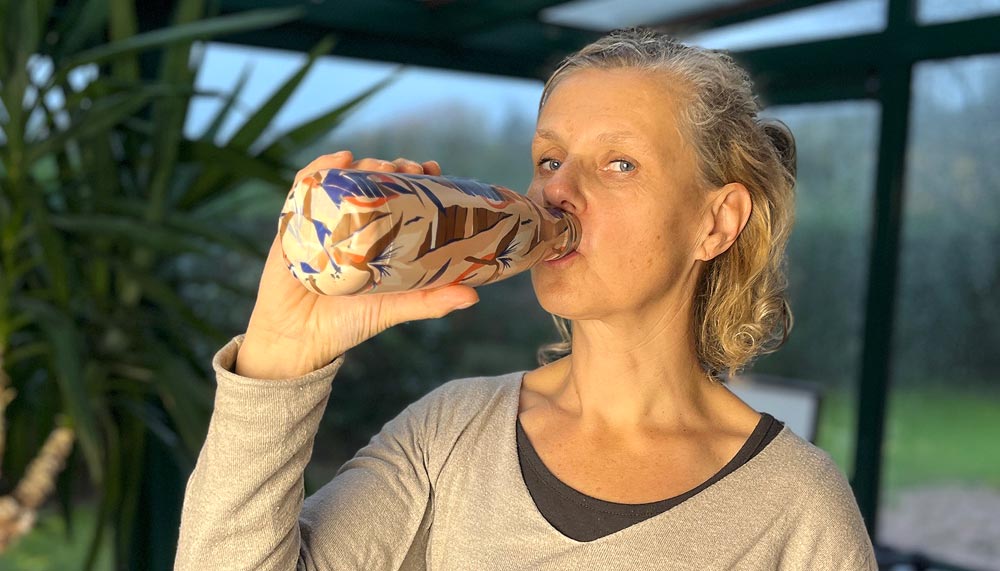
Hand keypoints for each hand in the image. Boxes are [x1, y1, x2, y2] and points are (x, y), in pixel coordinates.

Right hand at [235, 150, 477, 378]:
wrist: (298, 339)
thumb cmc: (347, 322)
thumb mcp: (393, 308)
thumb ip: (429, 302)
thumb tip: (473, 296)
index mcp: (377, 236)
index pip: (399, 196)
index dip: (417, 178)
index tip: (434, 169)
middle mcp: (351, 223)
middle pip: (372, 182)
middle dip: (393, 168)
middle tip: (408, 168)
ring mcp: (322, 219)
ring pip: (344, 179)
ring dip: (364, 165)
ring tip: (381, 167)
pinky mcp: (293, 223)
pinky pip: (305, 187)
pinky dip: (321, 169)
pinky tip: (341, 160)